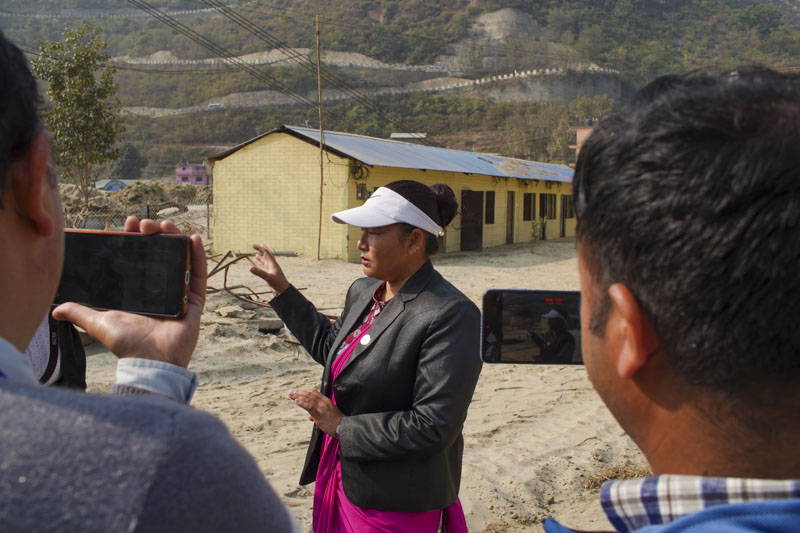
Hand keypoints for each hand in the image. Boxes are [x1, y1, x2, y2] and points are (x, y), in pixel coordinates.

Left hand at [51, 217, 206, 368]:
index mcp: (140, 293)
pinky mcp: (193, 302)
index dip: (135, 239)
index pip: (138, 259)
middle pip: (161, 255)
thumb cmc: (127, 344)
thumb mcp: (98, 322)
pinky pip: (198, 276)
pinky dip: (198, 257)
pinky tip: (193, 239)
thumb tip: (55, 309)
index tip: (130, 224)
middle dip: (155, 235)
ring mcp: (178, 294)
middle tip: (147, 224)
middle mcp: (160, 291)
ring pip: (180, 260)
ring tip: (167, 226)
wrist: (149, 361)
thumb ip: (79, 313)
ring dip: (175, 240)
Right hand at [250, 243, 289, 295]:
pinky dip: (262, 265)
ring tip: (257, 255)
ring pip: (266, 261)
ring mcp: (272, 270)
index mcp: (273, 263)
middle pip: (267, 255)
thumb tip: (250, 268)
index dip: (260, 248)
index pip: (266, 253)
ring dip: (262, 257)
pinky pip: (266, 267)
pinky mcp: (271, 274)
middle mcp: (272, 265)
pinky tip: (259, 266)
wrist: (284, 291)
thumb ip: (259, 273)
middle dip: (262, 250)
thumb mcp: (268, 277)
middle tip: (256, 246)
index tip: (252, 245)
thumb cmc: (278, 284)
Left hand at [289, 389, 343, 436]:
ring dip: (299, 396)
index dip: (305, 391)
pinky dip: (302, 403)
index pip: (314, 393)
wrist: (343, 427)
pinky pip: (309, 407)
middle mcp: (324, 402)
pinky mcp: (319, 415)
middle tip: (291, 392)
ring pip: (309, 399)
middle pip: (310, 394)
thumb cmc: (336, 422)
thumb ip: (317, 414)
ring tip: (292, 395)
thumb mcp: (328, 414)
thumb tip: (310, 417)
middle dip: (300, 392)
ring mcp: (322, 408)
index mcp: (326, 401)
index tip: (298, 391)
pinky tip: (297, 401)